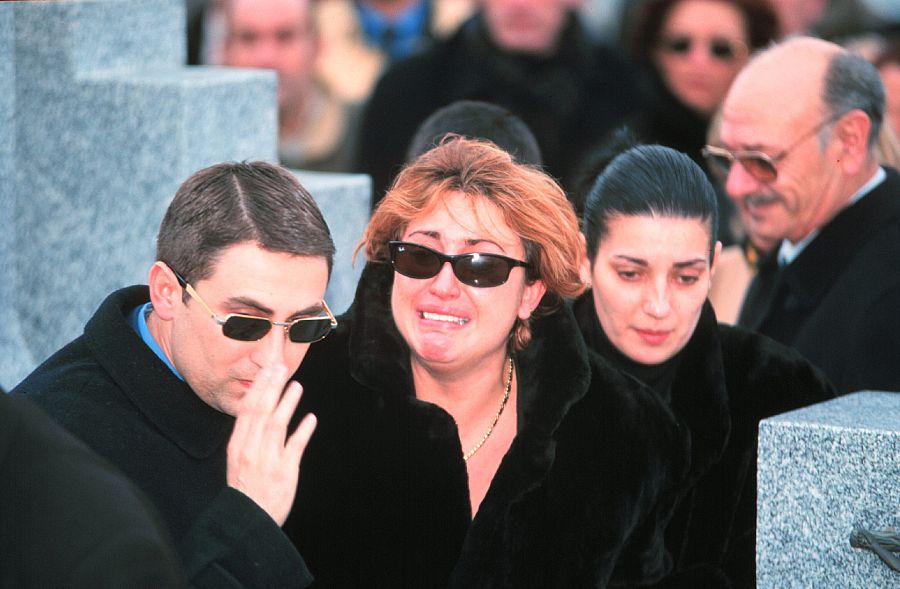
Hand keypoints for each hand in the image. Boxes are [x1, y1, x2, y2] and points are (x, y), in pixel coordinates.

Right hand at [226, 363, 316, 525]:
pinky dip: (303, 431)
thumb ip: (248, 437)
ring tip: (296, 386)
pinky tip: (311, 418)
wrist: (248, 520)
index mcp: (238, 446)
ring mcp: (268, 460)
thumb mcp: (238, 461)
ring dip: (287, 403)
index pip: (247, 411)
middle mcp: (251, 450)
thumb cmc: (246, 489)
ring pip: (277, 425)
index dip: (258, 389)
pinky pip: (295, 447)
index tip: (266, 371)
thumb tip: (258, 412)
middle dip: (271, 388)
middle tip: (280, 368)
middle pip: (261, 412)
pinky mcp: (285, 471)